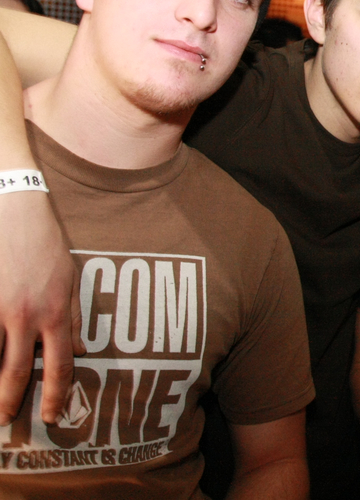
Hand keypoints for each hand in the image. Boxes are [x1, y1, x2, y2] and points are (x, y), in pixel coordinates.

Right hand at [0, 190, 82, 425]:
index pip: (60, 365)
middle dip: (11, 401)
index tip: (54, 416)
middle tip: (7, 420)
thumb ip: (75, 316)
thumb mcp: (71, 278)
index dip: (57, 395)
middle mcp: (25, 317)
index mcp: (55, 313)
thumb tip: (80, 349)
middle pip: (17, 371)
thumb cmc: (46, 244)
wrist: (13, 211)